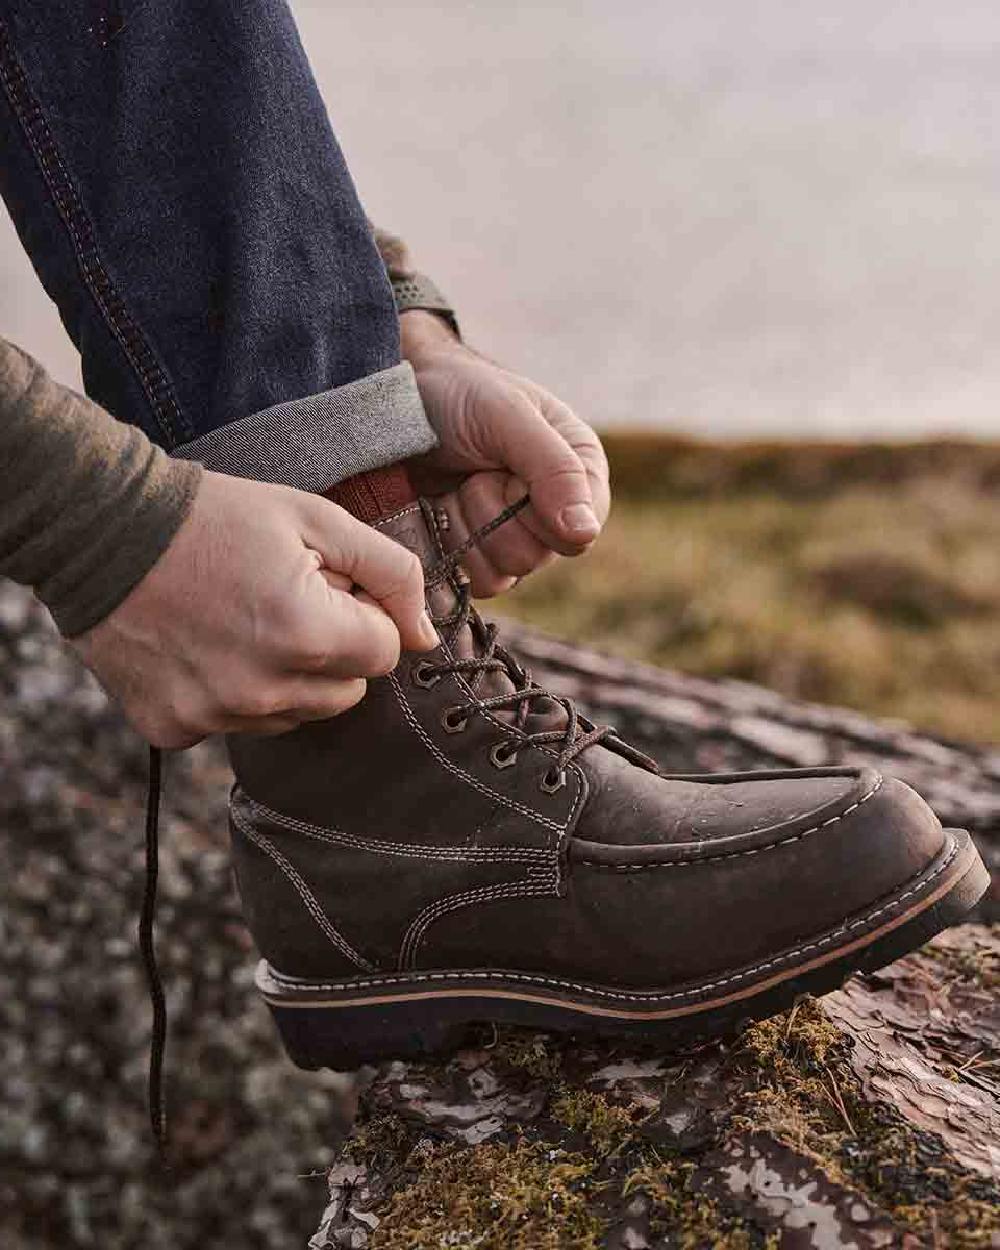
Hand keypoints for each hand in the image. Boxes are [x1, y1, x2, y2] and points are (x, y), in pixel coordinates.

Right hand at [72, 471, 436, 747]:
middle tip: (284, 600)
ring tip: (242, 619)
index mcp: (307, 635)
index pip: (384, 652)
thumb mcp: (317, 519)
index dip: (361, 613)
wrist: (101, 530)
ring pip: (295, 715)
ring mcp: (214, 715)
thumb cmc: (216, 517)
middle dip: (332, 650)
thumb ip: (392, 573)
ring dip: (286, 676)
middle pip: (347, 694)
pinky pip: (235, 725)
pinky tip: (204, 645)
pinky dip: (230, 693)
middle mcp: (263, 691)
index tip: (326, 584)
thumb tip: (427, 637)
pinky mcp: (172, 728)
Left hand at [402, 311, 609, 595]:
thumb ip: (554, 468)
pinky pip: (477, 581)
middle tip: (475, 473)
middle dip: (493, 513)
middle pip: (536, 557)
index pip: (578, 532)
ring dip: (468, 526)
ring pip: (505, 573)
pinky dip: (451, 544)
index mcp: (580, 472)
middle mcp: (556, 511)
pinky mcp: (481, 554)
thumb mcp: (508, 416)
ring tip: (458, 486)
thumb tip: (585, 533)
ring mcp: (517, 536)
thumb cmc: (460, 394)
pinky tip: (444, 507)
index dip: (534, 509)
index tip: (505, 471)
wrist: (399, 401)